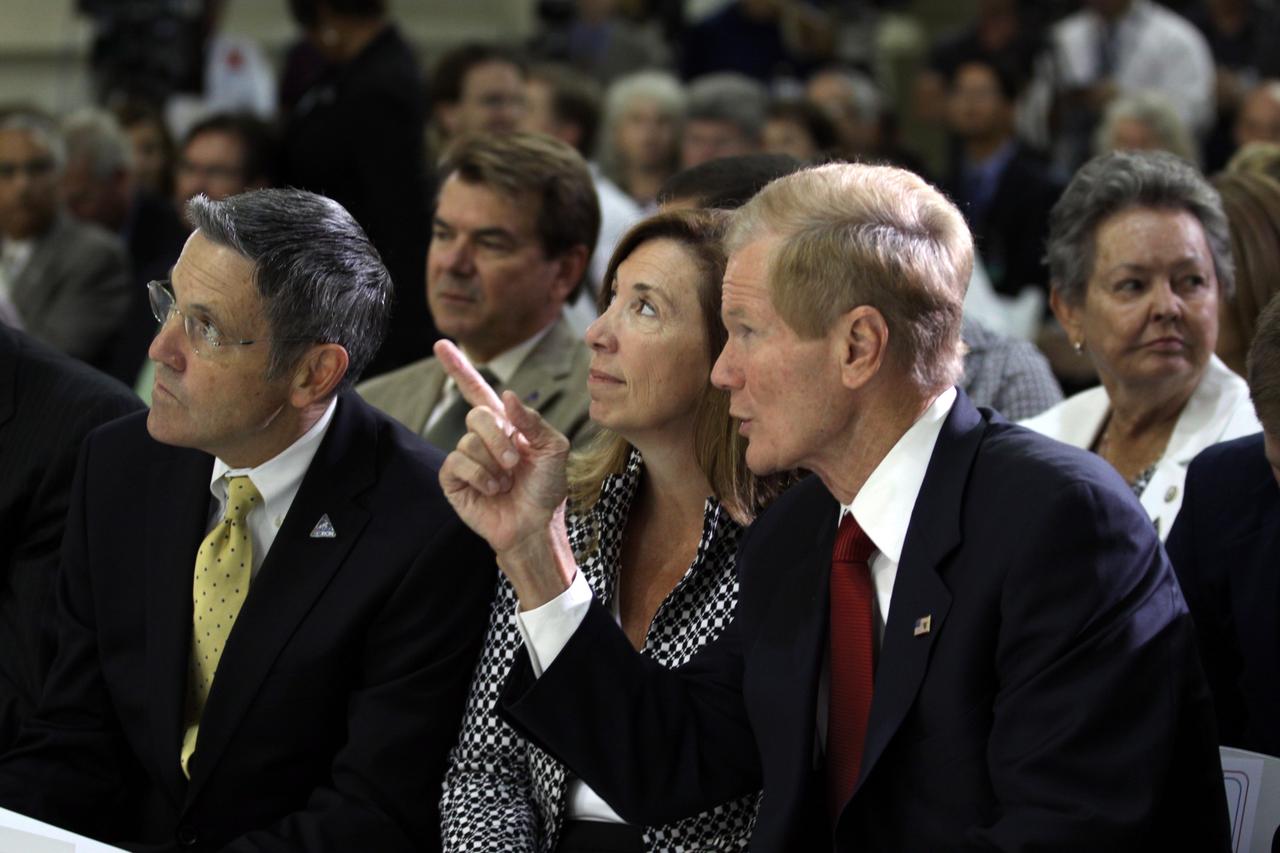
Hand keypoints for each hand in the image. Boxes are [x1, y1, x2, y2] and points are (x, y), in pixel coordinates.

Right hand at [435, 340, 575, 606]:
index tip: (440, 344)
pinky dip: (479, 475)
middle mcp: (481, 438)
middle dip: (499, 438)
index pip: (477, 389)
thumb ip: (533, 420)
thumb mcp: (553, 448)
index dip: (459, 367)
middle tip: (515, 463)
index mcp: (504, 424)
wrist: (536, 524)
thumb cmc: (546, 488)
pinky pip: (457, 462)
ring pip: (468, 441)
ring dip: (494, 464)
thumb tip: (506, 395)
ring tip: (506, 483)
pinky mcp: (453, 479)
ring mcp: (465, 458)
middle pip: (476, 414)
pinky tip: (492, 489)